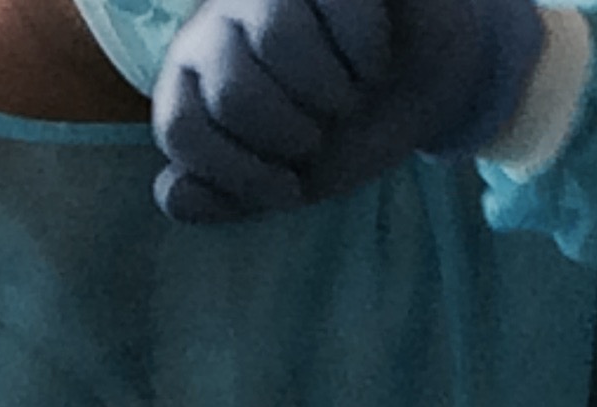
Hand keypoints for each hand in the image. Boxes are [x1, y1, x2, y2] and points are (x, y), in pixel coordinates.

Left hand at [151, 0, 545, 221]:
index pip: (182, 127)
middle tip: (321, 134)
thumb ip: (224, 194)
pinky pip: (335, 5)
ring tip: (348, 99)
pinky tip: (374, 64)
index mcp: (194, 81)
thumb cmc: (344, 131)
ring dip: (329, 91)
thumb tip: (173, 196)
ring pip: (278, 37)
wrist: (423, 89)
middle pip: (232, 90)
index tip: (288, 187)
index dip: (239, 174)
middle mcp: (218, 25)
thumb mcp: (286, 181)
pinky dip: (365, 53)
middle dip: (291, 134)